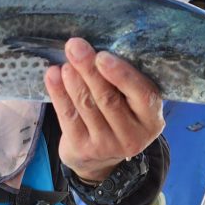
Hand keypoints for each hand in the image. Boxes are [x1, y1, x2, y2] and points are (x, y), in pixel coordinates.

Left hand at [44, 38, 164, 182]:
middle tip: (75, 47)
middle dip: (89, 70)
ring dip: (73, 81)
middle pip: (109, 99)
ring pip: (87, 106)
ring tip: (65, 62)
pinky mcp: (83, 148)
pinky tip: (52, 75)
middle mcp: (133, 135)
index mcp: (152, 118)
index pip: (142, 94)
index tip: (102, 56)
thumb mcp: (130, 101)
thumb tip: (96, 47)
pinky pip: (68, 116)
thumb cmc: (118, 114)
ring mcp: (107, 145)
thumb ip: (122, 79)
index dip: (122, 75)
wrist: (100, 157)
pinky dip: (59, 93)